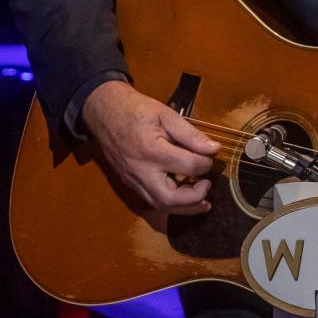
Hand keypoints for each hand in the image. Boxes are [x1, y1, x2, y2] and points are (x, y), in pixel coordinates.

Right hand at [81, 80, 219, 214]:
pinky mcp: (129, 183)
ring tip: (203, 200)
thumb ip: (191, 134)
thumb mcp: (166, 115)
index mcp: (152, 151)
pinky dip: (171, 202)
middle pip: (170, 199)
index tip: (211, 155)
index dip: (206, 163)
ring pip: (160, 205)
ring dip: (185, 207)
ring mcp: (133, 180)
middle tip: (207, 185)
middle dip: (194, 198)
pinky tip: (184, 195)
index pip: (188, 166)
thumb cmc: (135, 109)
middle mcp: (141, 171)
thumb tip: (214, 149)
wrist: (103, 111)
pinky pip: (152, 200)